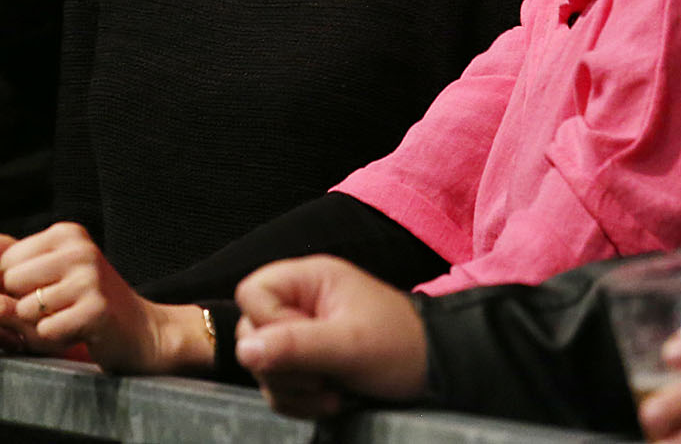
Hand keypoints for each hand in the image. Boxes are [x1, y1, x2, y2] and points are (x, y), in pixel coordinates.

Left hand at [0, 222, 206, 374]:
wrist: (143, 333)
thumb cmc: (89, 302)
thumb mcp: (48, 271)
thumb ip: (6, 252)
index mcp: (66, 233)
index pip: (8, 262)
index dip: (16, 288)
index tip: (45, 294)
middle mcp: (79, 248)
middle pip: (12, 283)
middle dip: (25, 306)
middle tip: (58, 310)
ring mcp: (90, 277)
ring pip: (27, 308)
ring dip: (40, 325)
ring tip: (68, 320)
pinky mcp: (97, 310)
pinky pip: (47, 330)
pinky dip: (56, 338)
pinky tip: (79, 333)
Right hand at [233, 255, 427, 416]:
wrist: (436, 374)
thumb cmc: (402, 347)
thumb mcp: (349, 345)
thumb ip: (295, 345)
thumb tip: (245, 350)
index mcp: (309, 279)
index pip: (252, 294)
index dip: (268, 324)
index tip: (304, 344)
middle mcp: (300, 301)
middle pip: (251, 332)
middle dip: (282, 366)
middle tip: (321, 376)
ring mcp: (302, 333)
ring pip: (262, 365)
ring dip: (294, 389)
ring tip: (333, 390)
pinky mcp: (306, 363)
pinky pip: (278, 385)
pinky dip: (300, 401)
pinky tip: (332, 399)